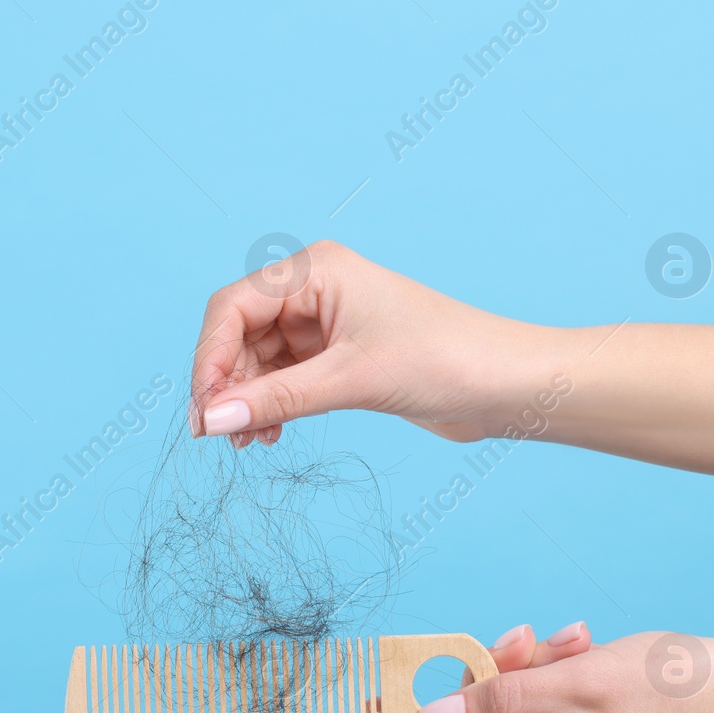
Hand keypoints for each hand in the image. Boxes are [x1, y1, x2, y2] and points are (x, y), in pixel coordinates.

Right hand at [189, 240, 528, 446]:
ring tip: (249, 442)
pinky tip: (270, 434)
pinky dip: (270, 406)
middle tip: (221, 436)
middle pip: (239, 335)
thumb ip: (275, 400)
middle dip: (227, 385)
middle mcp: (314, 290)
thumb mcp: (351, 381)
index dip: (209, 358)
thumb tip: (210, 421)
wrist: (509, 386)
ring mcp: (326, 324)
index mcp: (315, 270)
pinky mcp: (339, 357)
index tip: (203, 411)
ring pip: (258, 361)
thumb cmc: (446, 361)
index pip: (232, 308)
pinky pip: (283, 379)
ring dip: (247, 401)